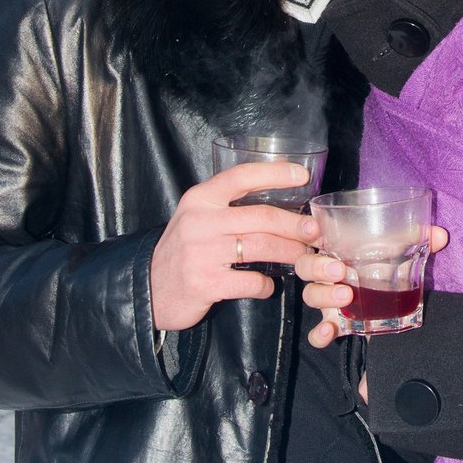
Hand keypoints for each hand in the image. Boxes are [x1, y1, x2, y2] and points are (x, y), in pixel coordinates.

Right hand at [149, 163, 317, 332]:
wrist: (148, 289)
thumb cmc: (182, 251)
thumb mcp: (195, 218)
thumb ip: (226, 208)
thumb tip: (277, 203)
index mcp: (199, 199)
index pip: (241, 176)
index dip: (275, 173)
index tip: (302, 176)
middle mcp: (200, 222)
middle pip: (261, 217)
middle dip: (295, 224)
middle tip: (314, 231)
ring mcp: (202, 253)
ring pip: (262, 247)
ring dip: (289, 252)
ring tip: (302, 256)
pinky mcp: (206, 283)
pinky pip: (251, 281)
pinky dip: (266, 285)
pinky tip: (268, 285)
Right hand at [297, 228, 449, 346]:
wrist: (394, 302)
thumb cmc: (388, 266)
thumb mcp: (402, 251)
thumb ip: (420, 240)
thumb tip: (441, 235)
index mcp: (337, 247)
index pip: (312, 235)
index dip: (306, 231)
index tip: (314, 229)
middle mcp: (326, 272)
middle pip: (306, 266)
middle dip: (317, 267)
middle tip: (340, 271)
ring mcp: (327, 299)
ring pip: (311, 296)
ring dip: (324, 296)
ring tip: (346, 295)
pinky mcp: (333, 324)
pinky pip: (316, 332)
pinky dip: (319, 333)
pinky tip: (330, 330)